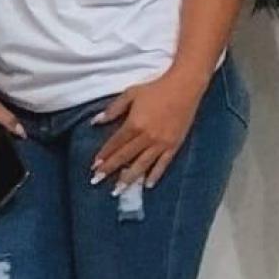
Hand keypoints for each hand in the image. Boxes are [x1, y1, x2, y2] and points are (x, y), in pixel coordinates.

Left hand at [91, 70, 204, 190]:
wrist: (184, 87)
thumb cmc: (155, 89)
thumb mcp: (130, 94)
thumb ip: (113, 109)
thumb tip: (95, 121)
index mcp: (134, 124)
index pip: (115, 144)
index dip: (104, 156)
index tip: (94, 166)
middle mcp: (146, 137)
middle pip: (125, 157)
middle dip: (110, 170)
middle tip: (98, 181)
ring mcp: (161, 143)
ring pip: (142, 164)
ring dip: (129, 178)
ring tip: (119, 190)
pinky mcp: (174, 145)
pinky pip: (163, 164)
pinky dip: (155, 175)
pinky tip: (148, 185)